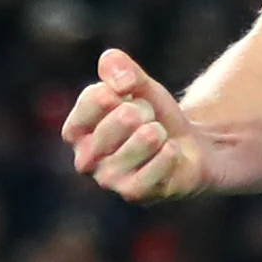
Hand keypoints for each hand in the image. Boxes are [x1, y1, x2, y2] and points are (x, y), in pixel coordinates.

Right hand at [62, 48, 209, 201]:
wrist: (185, 149)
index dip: (125, 91)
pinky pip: (161, 161)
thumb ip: (119, 68)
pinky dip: (171, 152)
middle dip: (147, 113)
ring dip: (160, 134)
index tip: (128, 99)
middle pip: (125, 117)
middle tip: (147, 123)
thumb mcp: (136, 84)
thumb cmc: (152, 116)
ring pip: (146, 138)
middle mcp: (85, 159)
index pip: (98, 97)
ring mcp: (108, 180)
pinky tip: (167, 156)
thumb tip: (120, 83)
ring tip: (156, 140)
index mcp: (75, 131)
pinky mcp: (133, 194)